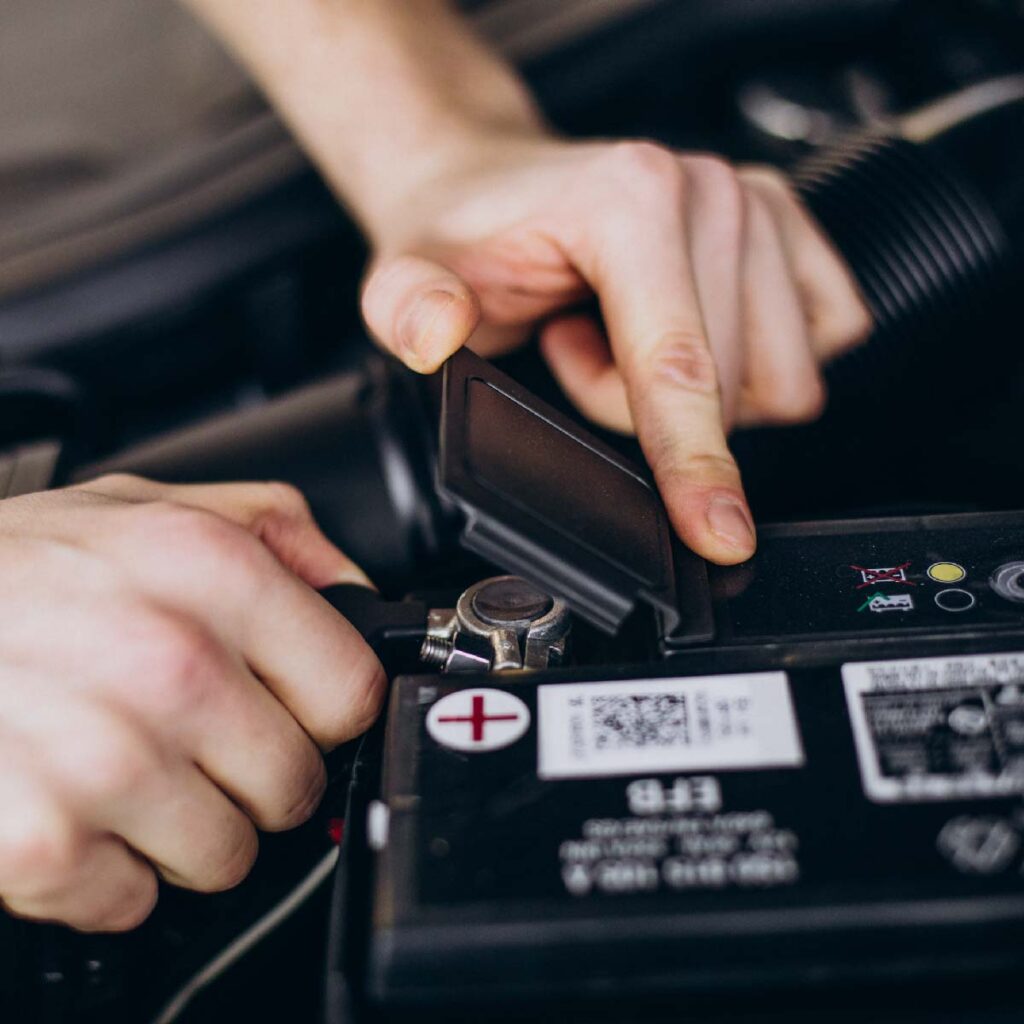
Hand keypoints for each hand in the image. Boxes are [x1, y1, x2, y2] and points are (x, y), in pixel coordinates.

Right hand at [0, 476, 383, 931]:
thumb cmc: (16, 568)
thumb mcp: (151, 506)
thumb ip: (276, 534)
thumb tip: (358, 593)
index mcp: (214, 572)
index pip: (353, 693)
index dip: (326, 711)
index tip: (295, 710)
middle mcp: (171, 662)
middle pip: (297, 785)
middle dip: (255, 775)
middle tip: (193, 741)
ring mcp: (107, 758)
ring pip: (228, 856)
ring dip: (185, 829)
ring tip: (126, 769)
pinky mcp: (40, 842)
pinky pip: (132, 900)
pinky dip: (106, 872)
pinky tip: (71, 803)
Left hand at [361, 139, 870, 563]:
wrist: (490, 183)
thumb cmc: (464, 234)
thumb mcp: (407, 276)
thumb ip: (410, 307)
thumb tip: (437, 331)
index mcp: (630, 199)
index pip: (678, 367)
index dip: (695, 464)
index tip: (719, 535)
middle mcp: (709, 191)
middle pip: (730, 390)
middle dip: (644, 408)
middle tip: (574, 351)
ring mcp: (758, 202)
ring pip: (778, 379)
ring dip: (697, 392)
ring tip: (618, 337)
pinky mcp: (789, 226)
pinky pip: (820, 340)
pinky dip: (750, 367)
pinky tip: (680, 330)